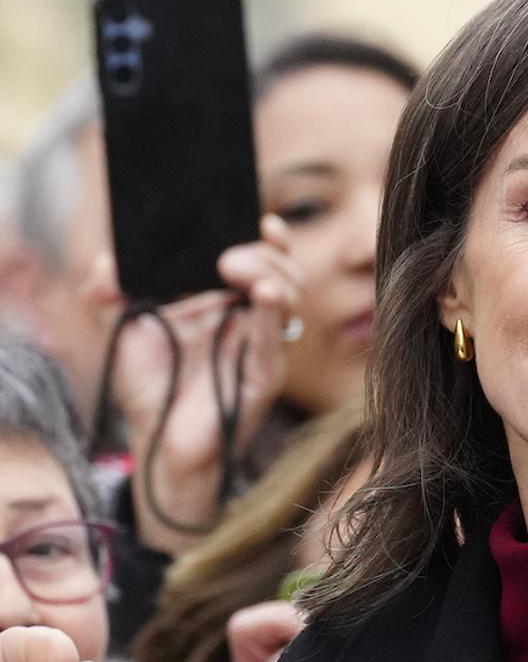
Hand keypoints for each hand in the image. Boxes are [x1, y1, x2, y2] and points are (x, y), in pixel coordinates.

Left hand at [84, 215, 302, 554]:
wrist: (158, 444)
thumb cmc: (152, 389)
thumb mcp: (124, 328)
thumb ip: (110, 290)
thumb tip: (106, 262)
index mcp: (228, 302)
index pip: (263, 260)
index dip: (269, 238)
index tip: (258, 218)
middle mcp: (251, 321)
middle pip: (283, 273)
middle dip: (264, 255)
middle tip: (227, 258)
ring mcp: (261, 349)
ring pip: (288, 300)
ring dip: (271, 277)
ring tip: (239, 272)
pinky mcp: (262, 378)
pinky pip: (274, 341)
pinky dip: (270, 315)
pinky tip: (260, 295)